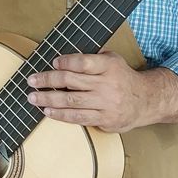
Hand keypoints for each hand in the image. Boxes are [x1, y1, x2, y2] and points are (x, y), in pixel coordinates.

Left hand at [25, 51, 158, 132]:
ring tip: (33, 97)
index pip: (83, 62)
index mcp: (109, 66)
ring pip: (72, 101)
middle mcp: (108, 85)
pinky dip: (60, 115)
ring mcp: (106, 104)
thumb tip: (62, 58)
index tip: (53, 62)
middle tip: (32, 80)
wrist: (146, 100)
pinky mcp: (104, 119)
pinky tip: (48, 111)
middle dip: (48, 80)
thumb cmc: (122, 77)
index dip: (66, 62)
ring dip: (48, 99)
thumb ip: (92, 58)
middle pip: (72, 82)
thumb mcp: (113, 60)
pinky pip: (78, 118)